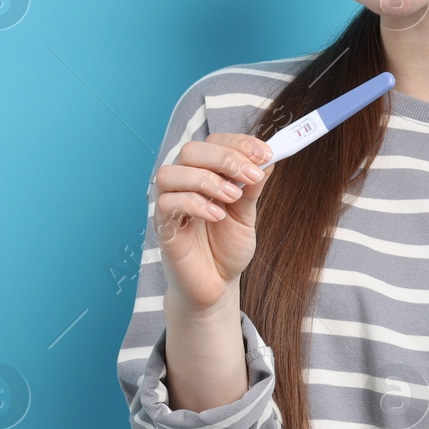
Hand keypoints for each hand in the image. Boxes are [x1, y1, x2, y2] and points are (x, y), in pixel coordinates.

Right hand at [151, 133, 274, 311]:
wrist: (216, 285)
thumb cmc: (226, 247)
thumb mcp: (246, 215)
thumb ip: (251, 188)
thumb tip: (266, 159)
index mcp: (204, 173)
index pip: (214, 143)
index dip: (239, 143)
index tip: (266, 154)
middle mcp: (183, 183)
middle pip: (191, 151)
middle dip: (225, 158)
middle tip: (252, 175)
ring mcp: (169, 203)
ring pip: (172, 172)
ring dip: (206, 179)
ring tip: (232, 198)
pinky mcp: (162, 225)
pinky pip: (168, 203)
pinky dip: (195, 204)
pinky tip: (216, 216)